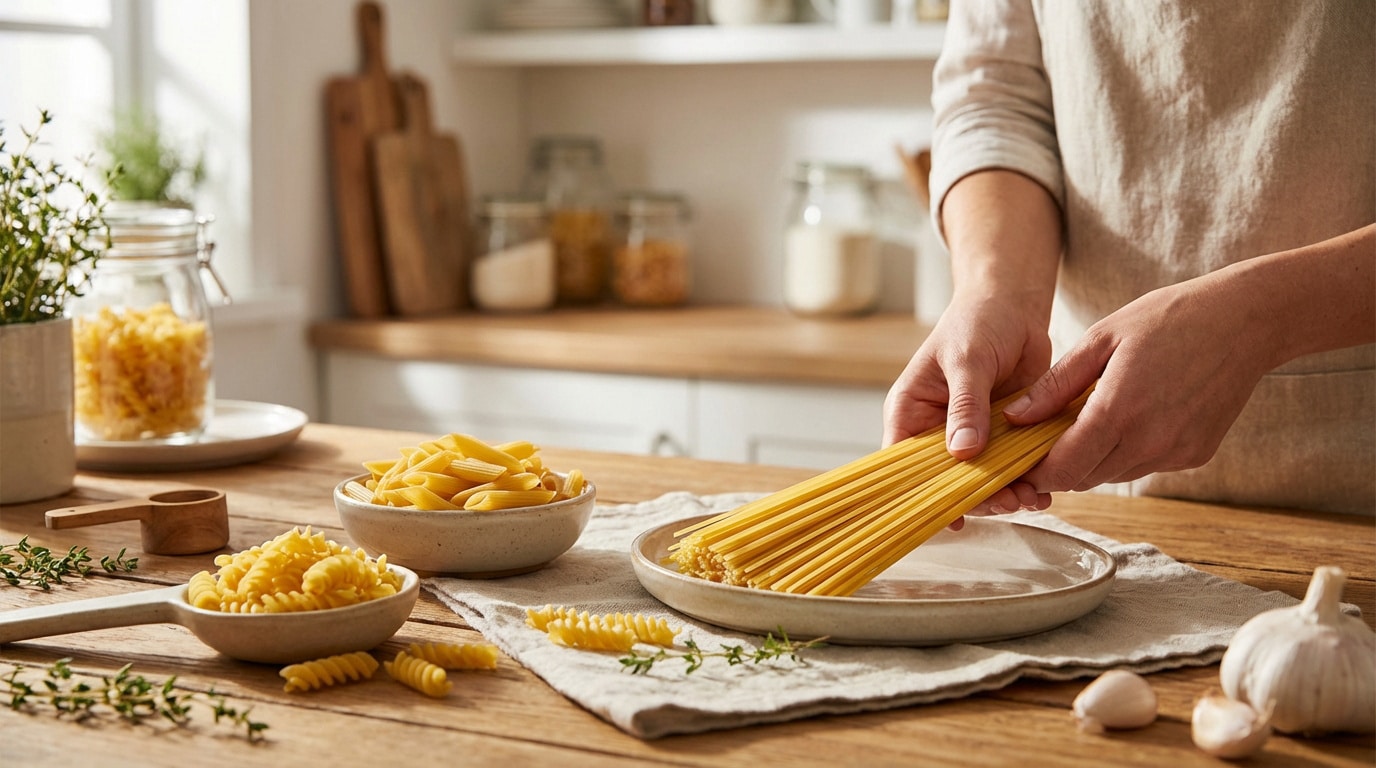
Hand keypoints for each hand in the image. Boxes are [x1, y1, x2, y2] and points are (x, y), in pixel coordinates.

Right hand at [883, 287, 1054, 514]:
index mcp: (911, 412)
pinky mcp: (1001, 435)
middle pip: (946, 480)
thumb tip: (962, 451)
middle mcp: (936, 430)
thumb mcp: (967, 360)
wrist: (1013, 306)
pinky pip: (1008, 466)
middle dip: (977, 496)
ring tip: (1033, 496)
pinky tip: (1043, 487)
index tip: (953, 514)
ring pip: (980, 479)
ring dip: (1005, 492)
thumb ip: (966, 405)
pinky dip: (1024, 479)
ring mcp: (970, 435)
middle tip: (1009, 500)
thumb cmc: (977, 321)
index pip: (904, 464)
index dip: (921, 494)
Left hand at [1006, 274, 1272, 492]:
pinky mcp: (1196, 455)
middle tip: (1049, 435)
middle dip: (1061, 465)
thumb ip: (1055, 385)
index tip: (1021, 458)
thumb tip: (1016, 418)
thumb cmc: (1169, 319)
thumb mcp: (1101, 339)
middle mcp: (1150, 442)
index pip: (1064, 469)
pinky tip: (1134, 416)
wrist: (1245, 322)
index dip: (1036, 471)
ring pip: (1114, 475)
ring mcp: (1176, 453)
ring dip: (1094, 458)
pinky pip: (1146, 466)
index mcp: (1119, 411)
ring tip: (1092, 418)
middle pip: (1085, 478)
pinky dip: (1128, 452)